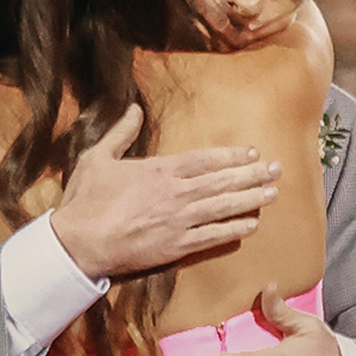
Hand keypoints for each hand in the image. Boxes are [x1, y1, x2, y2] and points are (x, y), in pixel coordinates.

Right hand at [51, 106, 277, 278]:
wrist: (78, 243)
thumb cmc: (85, 200)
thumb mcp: (97, 157)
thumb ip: (120, 133)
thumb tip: (132, 107)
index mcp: (159, 170)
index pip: (205, 159)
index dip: (231, 156)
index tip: (252, 152)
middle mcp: (175, 194)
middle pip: (222, 181)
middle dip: (252, 174)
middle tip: (277, 169)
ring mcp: (178, 222)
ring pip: (223, 208)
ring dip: (251, 200)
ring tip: (273, 193)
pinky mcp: (176, 247)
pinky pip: (213, 237)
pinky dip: (234, 230)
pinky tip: (252, 225)